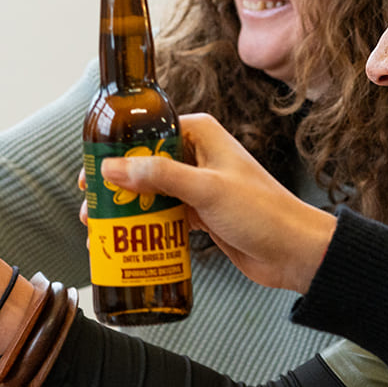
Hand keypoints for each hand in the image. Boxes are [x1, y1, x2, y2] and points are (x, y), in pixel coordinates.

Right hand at [95, 113, 335, 292]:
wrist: (297, 254)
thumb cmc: (263, 214)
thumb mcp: (206, 189)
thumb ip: (159, 176)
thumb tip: (111, 168)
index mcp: (200, 135)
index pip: (146, 132)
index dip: (115, 150)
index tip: (93, 171)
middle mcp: (197, 155)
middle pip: (141, 164)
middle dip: (114, 185)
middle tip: (91, 203)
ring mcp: (197, 185)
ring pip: (148, 191)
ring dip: (124, 208)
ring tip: (99, 226)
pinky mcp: (198, 212)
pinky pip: (161, 214)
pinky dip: (142, 225)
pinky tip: (124, 239)